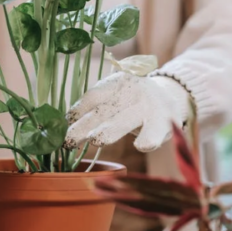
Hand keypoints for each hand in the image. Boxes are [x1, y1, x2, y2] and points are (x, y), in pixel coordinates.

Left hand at [65, 72, 189, 151]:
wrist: (169, 96)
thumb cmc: (130, 104)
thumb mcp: (113, 100)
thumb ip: (93, 110)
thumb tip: (63, 126)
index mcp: (115, 85)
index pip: (91, 98)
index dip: (76, 113)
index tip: (61, 128)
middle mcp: (131, 93)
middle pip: (103, 112)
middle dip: (84, 127)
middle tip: (68, 141)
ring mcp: (148, 107)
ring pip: (126, 121)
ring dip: (110, 131)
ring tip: (95, 140)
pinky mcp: (164, 123)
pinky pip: (155, 132)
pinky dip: (149, 139)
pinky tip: (141, 145)